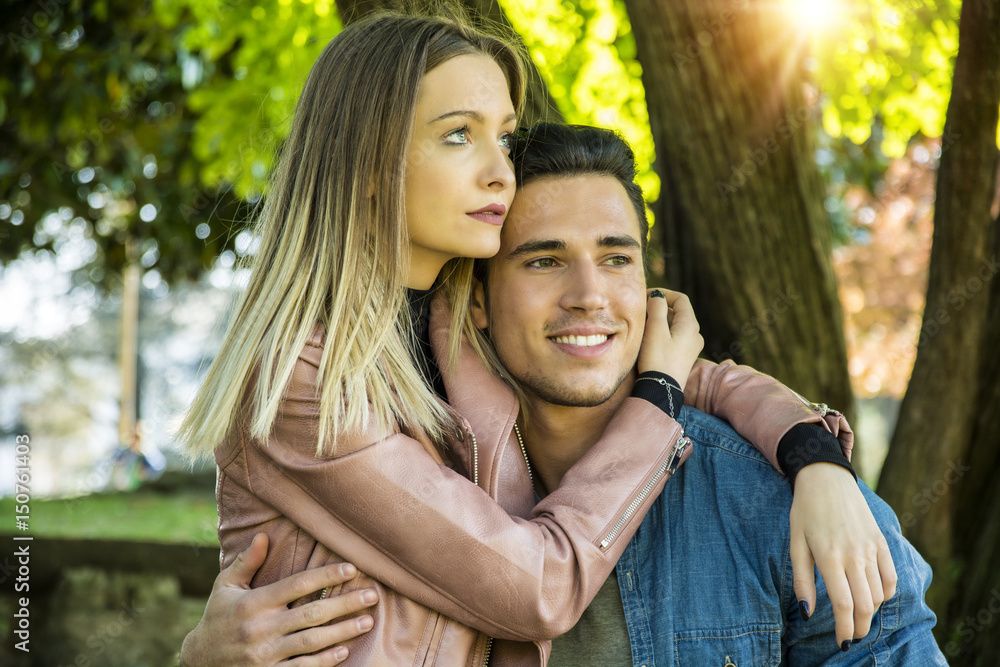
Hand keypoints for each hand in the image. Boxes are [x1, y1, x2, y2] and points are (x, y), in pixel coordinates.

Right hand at [180, 533, 378, 665]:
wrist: (198, 663)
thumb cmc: (216, 618)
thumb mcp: (225, 587)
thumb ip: (247, 563)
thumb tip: (264, 535)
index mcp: (253, 603)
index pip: (296, 585)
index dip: (326, 576)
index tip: (352, 569)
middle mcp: (260, 629)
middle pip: (311, 614)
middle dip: (345, 604)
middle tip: (372, 596)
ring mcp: (265, 655)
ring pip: (311, 642)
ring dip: (342, 632)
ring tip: (367, 621)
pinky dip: (324, 661)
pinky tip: (344, 651)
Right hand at [637, 289, 703, 390]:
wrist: (662, 390)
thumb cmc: (657, 358)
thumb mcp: (654, 329)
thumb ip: (656, 307)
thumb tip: (657, 296)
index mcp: (690, 324)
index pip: (680, 299)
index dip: (663, 294)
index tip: (646, 296)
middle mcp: (695, 334)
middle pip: (678, 312)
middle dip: (660, 308)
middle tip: (642, 312)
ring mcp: (692, 347)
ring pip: (676, 325)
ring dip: (660, 321)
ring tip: (644, 326)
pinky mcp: (685, 357)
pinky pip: (675, 338)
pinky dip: (664, 333)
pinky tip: (651, 340)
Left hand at [789, 463, 896, 649]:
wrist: (826, 477)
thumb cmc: (805, 511)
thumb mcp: (795, 543)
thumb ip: (802, 580)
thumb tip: (806, 612)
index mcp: (830, 556)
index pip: (843, 604)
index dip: (844, 628)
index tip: (842, 642)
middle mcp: (854, 555)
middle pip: (865, 605)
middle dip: (859, 627)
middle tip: (852, 637)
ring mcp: (871, 548)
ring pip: (879, 594)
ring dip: (871, 612)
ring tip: (858, 618)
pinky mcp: (882, 542)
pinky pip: (891, 577)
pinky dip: (886, 594)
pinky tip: (874, 597)